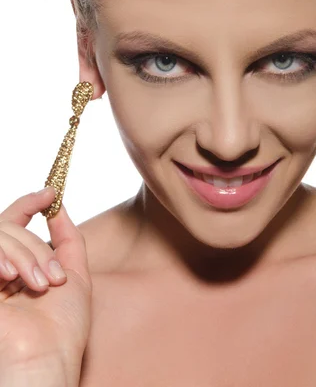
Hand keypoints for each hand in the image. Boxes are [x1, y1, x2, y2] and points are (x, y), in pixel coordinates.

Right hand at [0, 188, 91, 384]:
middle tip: (53, 276)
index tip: (51, 193)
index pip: (14, 221)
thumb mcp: (74, 273)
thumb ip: (67, 237)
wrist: (46, 358)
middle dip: (36, 245)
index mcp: (18, 266)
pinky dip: (5, 257)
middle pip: (8, 226)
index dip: (30, 203)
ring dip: (26, 254)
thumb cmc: (62, 325)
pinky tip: (13, 277)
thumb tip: (58, 204)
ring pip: (0, 234)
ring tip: (40, 284)